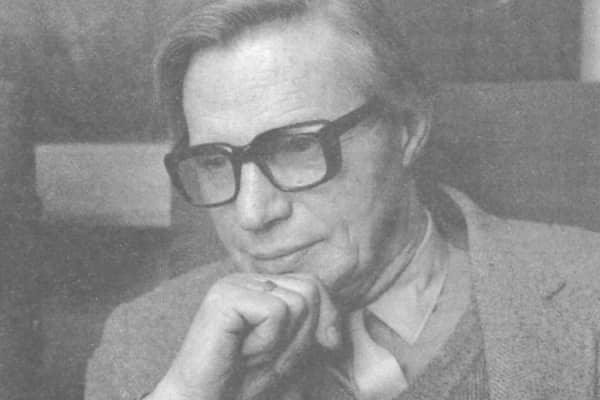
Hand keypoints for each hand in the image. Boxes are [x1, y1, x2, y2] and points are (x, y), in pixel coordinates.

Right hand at [148, 273, 340, 399]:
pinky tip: (241, 353)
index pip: (314, 285)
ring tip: (252, 355)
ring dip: (282, 343)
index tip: (317, 349)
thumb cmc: (242, 382)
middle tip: (267, 356)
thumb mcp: (291, 352)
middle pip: (310, 290)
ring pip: (298, 302)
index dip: (326, 319)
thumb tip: (335, 330)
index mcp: (262, 287)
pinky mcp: (224, 297)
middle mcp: (247, 279)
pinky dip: (267, 343)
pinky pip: (275, 312)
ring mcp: (234, 285)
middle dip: (301, 335)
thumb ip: (314, 330)